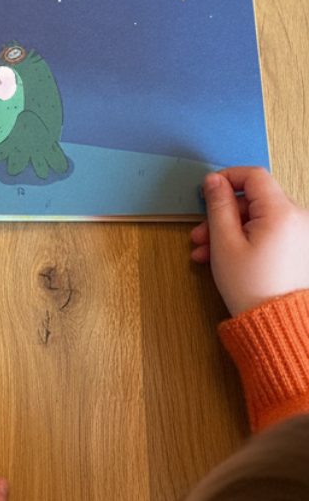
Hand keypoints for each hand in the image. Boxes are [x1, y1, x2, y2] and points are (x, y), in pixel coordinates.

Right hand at [190, 167, 308, 316]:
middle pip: (255, 199)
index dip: (227, 177)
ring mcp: (301, 234)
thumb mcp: (224, 242)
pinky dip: (248, 238)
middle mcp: (298, 218)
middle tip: (200, 233)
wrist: (275, 324)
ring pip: (259, 217)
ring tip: (208, 251)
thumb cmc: (251, 287)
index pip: (254, 176)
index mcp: (282, 213)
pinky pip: (270, 231)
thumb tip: (214, 181)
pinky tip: (226, 256)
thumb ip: (218, 205)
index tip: (208, 190)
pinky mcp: (300, 247)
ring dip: (231, 229)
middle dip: (223, 213)